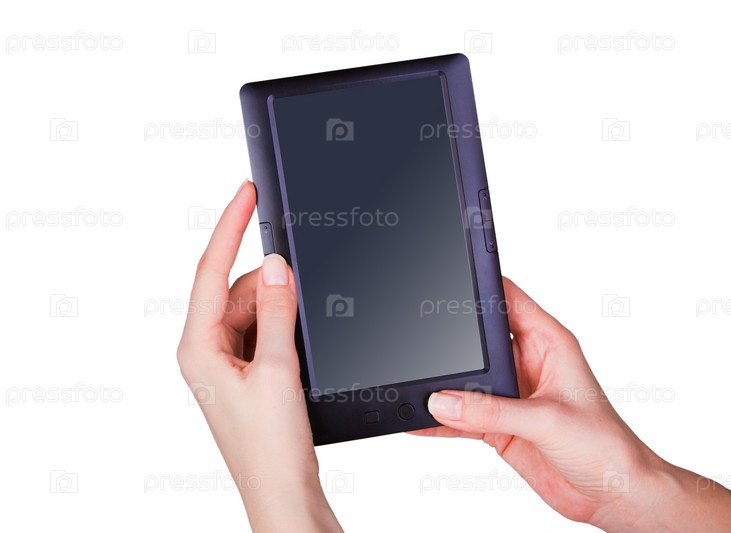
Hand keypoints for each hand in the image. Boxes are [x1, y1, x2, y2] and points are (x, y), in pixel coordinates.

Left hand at [177, 182, 340, 532]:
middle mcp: (207, 351)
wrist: (283, 494)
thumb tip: (273, 265)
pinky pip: (264, 331)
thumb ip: (275, 311)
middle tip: (302, 291)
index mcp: (199, 348)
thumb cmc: (270, 449)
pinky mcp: (246, 373)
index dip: (229, 226)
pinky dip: (283, 329)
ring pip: (254, 310)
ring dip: (280, 312)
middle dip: (271, 286)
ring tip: (297, 351)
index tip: (245, 193)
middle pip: (237, 289)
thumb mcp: (278, 370)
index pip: (209, 271)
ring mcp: (226, 363)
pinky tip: (298, 353)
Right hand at [416, 278, 730, 531]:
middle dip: (449, 340)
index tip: (448, 274)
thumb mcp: (549, 421)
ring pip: (466, 379)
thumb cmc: (608, 448)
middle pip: (477, 338)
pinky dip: (441, 420)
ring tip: (416, 387)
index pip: (508, 299)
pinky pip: (462, 416)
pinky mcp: (501, 425)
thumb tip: (446, 400)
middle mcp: (527, 364)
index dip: (480, 283)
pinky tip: (421, 421)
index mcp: (549, 344)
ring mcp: (512, 395)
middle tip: (421, 346)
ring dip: (444, 385)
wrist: (615, 495)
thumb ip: (494, 411)